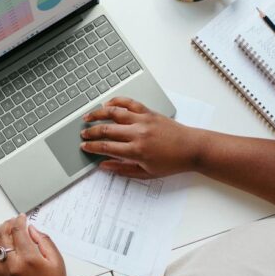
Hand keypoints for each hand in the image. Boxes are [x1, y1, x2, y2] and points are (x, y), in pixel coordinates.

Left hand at [0, 215, 70, 275]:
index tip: (21, 217)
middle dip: (6, 224)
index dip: (19, 221)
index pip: (18, 231)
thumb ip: (44, 241)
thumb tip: (31, 229)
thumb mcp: (57, 262)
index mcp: (28, 259)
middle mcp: (11, 266)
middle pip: (1, 236)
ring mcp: (0, 274)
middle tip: (12, 222)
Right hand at [81, 97, 197, 177]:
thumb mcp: (146, 173)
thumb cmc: (172, 162)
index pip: (106, 147)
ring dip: (98, 114)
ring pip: (114, 113)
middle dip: (91, 132)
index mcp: (136, 151)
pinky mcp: (149, 112)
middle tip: (83, 134)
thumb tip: (104, 165)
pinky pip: (129, 103)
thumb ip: (123, 169)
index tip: (84, 147)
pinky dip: (116, 101)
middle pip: (106, 129)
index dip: (92, 147)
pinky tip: (107, 104)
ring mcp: (143, 120)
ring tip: (88, 117)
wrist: (192, 148)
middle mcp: (138, 133)